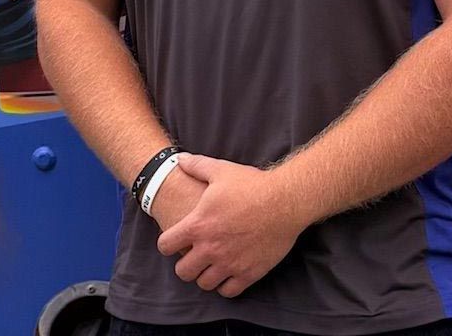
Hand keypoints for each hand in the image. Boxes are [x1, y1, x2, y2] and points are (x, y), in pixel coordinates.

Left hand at [156, 153, 301, 298]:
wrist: (285, 201)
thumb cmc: (252, 185)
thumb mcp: (221, 170)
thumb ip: (197, 166)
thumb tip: (180, 159)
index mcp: (198, 225)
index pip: (166, 246)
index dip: (168, 242)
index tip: (177, 239)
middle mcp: (210, 248)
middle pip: (183, 272)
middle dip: (185, 263)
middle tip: (195, 254)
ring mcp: (229, 264)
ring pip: (204, 284)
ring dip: (205, 274)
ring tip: (212, 263)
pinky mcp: (248, 273)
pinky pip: (228, 291)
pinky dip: (225, 284)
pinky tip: (229, 271)